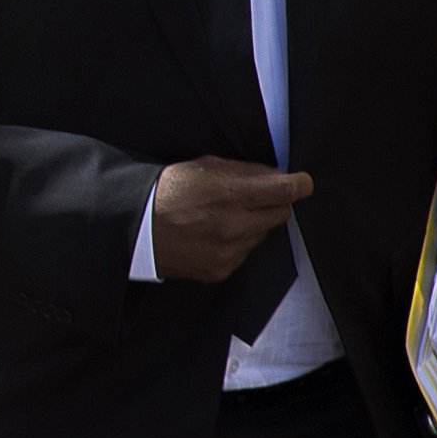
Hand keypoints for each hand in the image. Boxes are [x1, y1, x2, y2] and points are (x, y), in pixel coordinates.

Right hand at [149, 157, 312, 283]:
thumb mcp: (203, 167)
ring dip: (253, 225)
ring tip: (223, 217)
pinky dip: (236, 244)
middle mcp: (233, 227)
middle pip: (280, 214)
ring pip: (262, 235)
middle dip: (272, 203)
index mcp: (229, 195)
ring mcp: (228, 252)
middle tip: (253, 198)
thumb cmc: (166, 192)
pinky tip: (213, 235)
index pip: (284, 190)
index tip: (302, 182)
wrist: (135, 227)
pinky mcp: (221, 270)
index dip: (299, 184)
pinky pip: (244, 253)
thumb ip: (244, 171)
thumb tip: (276, 176)